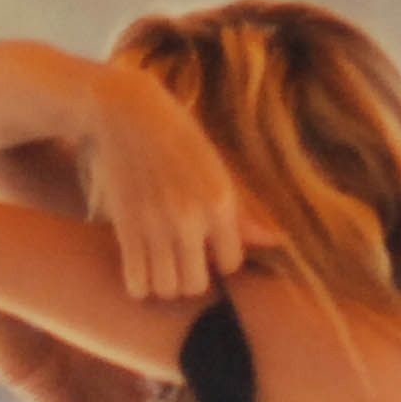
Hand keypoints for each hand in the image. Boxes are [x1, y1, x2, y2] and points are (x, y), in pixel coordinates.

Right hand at [85, 64, 281, 299]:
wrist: (124, 111)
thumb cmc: (176, 138)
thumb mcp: (214, 168)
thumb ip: (240, 213)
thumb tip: (276, 242)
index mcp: (219, 201)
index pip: (231, 264)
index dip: (220, 259)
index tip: (207, 245)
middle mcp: (189, 217)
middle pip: (196, 285)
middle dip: (190, 277)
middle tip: (182, 260)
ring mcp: (155, 225)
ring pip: (166, 289)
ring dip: (164, 283)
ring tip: (161, 265)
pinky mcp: (125, 228)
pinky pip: (136, 284)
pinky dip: (138, 283)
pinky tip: (139, 266)